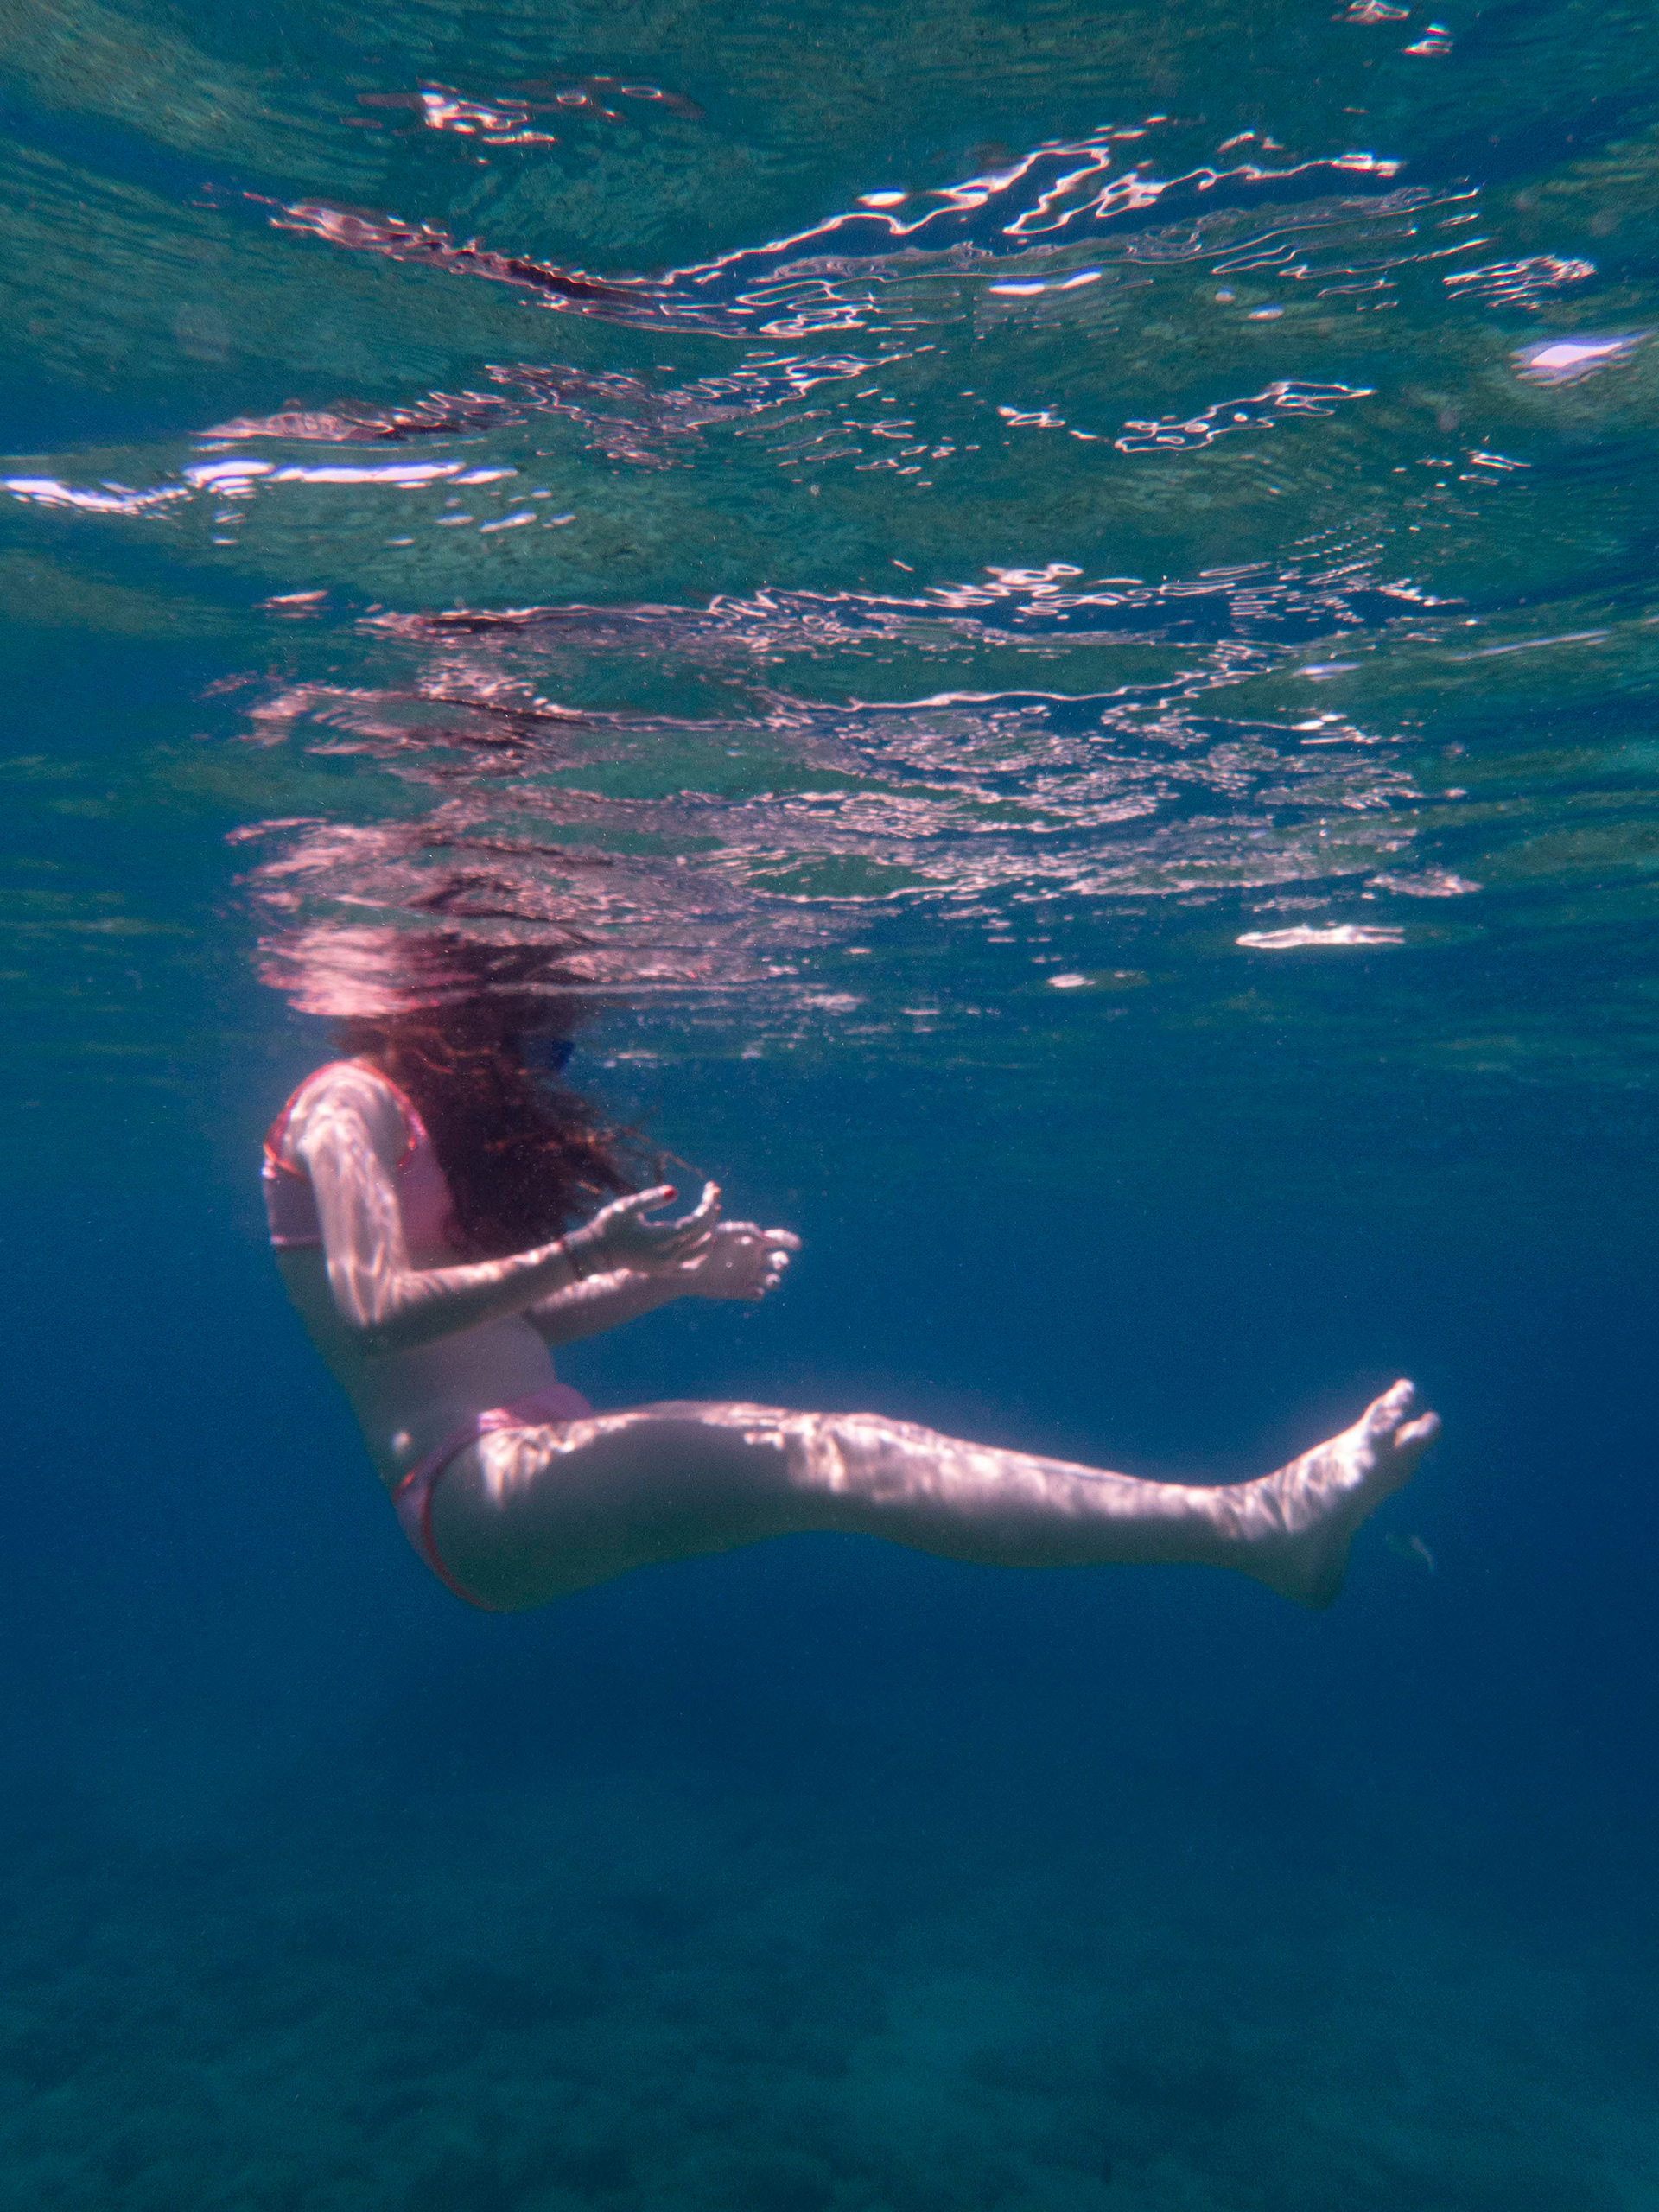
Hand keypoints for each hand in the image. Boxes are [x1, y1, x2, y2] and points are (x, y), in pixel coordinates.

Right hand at [568, 1181, 720, 1271]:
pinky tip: (708, 1242)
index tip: (711, 1187)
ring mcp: (667, 1267)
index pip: (697, 1222)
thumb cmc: (609, 1225)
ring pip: (702, 1251)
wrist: (596, 1252)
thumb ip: (650, 1198)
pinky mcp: (665, 1272)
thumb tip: (675, 1191)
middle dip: (710, 1210)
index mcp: (661, 1239)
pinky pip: (693, 1269)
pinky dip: (704, 1256)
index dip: (707, 1204)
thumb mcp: (626, 1207)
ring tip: (711, 1211)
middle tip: (713, 1191)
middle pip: (702, 1233)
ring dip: (710, 1230)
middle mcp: (668, 1256)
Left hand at [672, 1220, 801, 1301]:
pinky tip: (754, 1291)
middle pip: (779, 1260)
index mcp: (753, 1241)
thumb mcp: (721, 1229)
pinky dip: (759, 1293)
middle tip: (779, 1264)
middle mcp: (755, 1258)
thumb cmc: (704, 1243)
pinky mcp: (741, 1290)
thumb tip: (761, 1233)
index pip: (778, 1238)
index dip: (790, 1241)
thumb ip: (741, 1228)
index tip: (797, 1245)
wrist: (685, 1266)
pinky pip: (757, 1294)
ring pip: (772, 1279)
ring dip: (775, 1280)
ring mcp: (749, 1275)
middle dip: (783, 1262)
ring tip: (771, 1281)